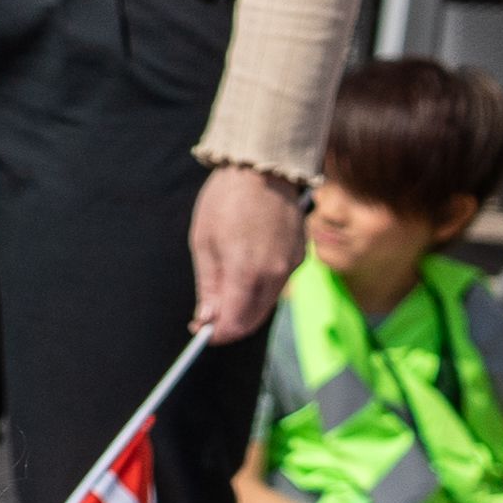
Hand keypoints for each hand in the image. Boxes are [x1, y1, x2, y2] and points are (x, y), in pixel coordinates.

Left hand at [193, 161, 306, 347]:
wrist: (263, 168)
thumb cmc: (225, 201)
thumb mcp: (204, 243)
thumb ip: (209, 285)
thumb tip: (207, 318)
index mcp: (247, 271)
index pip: (236, 322)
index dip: (218, 333)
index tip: (201, 332)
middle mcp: (276, 273)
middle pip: (255, 317)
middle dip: (231, 324)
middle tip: (208, 318)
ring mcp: (292, 264)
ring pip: (268, 302)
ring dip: (246, 307)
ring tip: (222, 293)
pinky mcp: (301, 255)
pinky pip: (279, 282)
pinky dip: (261, 288)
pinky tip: (243, 272)